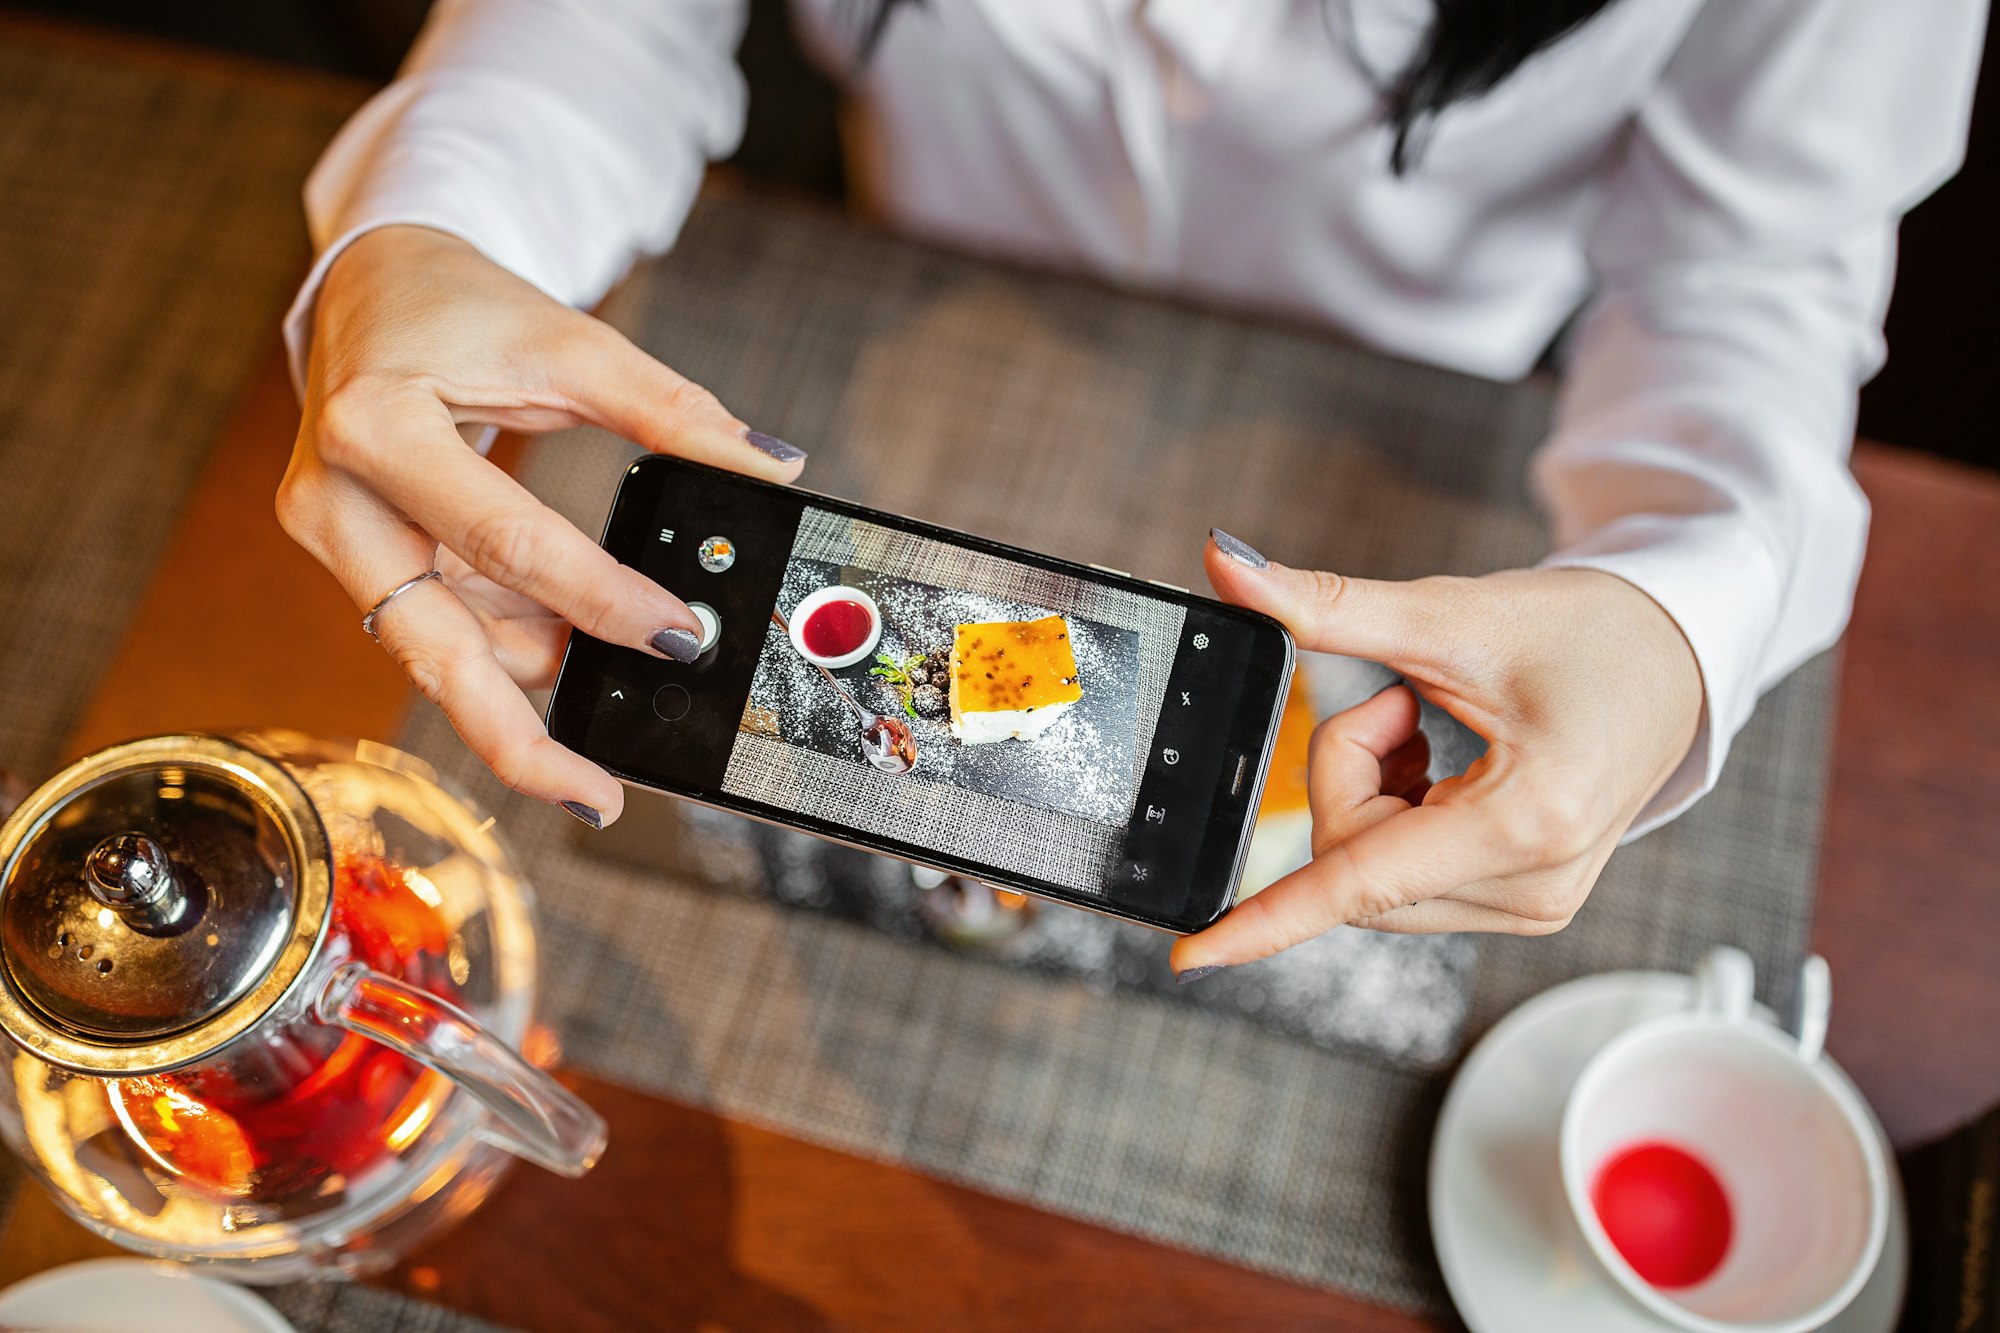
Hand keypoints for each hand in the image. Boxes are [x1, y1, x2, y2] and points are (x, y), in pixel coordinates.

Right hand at [279, 225, 805, 826]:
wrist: (369, 285)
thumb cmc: (460, 305)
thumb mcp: (570, 342)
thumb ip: (672, 411)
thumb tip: (770, 468)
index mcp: (377, 426)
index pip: (504, 540)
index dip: (597, 600)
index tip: (679, 637)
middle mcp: (335, 499)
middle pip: (434, 648)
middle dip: (519, 735)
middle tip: (601, 794)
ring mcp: (338, 540)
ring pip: (441, 651)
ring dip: (533, 671)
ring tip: (619, 671)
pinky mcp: (359, 561)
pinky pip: (442, 626)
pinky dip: (512, 637)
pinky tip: (571, 640)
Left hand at [1171, 532, 1703, 974]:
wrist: (1678, 659)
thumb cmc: (1590, 634)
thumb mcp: (1454, 615)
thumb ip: (1329, 606)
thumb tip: (1227, 567)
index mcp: (1525, 823)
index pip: (1362, 883)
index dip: (1269, 920)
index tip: (1195, 955)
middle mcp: (1531, 886)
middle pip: (1354, 861)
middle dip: (1346, 772)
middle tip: (1402, 700)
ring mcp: (1529, 904)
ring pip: (1372, 876)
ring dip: (1373, 793)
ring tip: (1437, 728)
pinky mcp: (1521, 903)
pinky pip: (1405, 880)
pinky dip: (1397, 815)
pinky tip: (1443, 766)